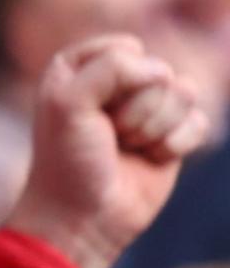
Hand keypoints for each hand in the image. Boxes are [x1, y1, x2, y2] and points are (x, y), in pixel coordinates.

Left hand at [4, 34, 213, 267]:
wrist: (82, 219)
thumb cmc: (68, 162)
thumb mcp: (68, 105)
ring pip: (184, 92)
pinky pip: (199, 120)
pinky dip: (175, 144)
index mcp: (80, 66)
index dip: (113, 83)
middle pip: (160, 71)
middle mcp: (115, 81)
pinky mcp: (174, 133)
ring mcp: (148, 106)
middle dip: (136, 111)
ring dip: (154, 128)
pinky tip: (150, 159)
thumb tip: (163, 71)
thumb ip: (110, 68)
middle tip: (108, 137)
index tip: (85, 113)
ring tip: (125, 148)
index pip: (126, 48)